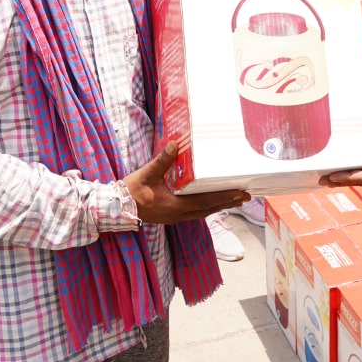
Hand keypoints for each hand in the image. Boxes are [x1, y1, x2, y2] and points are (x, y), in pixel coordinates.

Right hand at [124, 142, 249, 224]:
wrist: (116, 208)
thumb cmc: (131, 191)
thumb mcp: (147, 173)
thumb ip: (163, 160)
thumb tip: (176, 144)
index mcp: (175, 206)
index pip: (205, 201)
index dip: (223, 197)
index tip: (239, 192)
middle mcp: (178, 215)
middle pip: (209, 209)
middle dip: (228, 202)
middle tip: (246, 195)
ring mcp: (175, 217)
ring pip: (203, 212)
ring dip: (219, 205)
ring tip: (234, 199)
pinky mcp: (171, 216)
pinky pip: (195, 212)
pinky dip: (207, 206)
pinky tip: (212, 201)